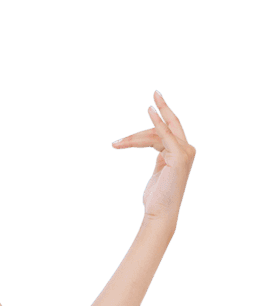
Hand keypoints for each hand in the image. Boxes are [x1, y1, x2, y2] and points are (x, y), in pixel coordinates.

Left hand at [112, 90, 196, 225]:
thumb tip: (148, 142)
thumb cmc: (156, 198)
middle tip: (155, 91)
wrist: (160, 213)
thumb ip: (158, 155)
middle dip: (164, 107)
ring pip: (157, 134)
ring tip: (117, 144)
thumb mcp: (157, 171)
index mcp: (180, 153)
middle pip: (168, 126)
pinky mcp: (180, 156)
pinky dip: (158, 122)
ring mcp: (185, 152)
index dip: (148, 129)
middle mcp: (186, 150)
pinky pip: (165, 135)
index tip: (140, 120)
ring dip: (135, 138)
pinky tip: (150, 110)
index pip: (162, 134)